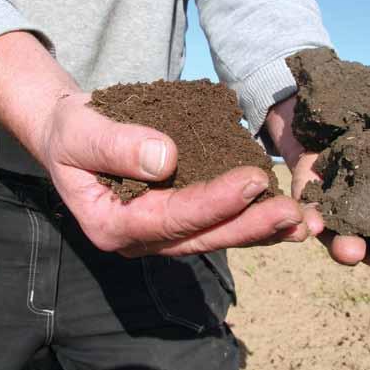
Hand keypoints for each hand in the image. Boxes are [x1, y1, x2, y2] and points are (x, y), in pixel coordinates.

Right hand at [39, 92, 313, 255]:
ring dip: (257, 229)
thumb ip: (116, 145)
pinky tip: (280, 212)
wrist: (70, 132)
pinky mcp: (175, 216)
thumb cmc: (70, 131)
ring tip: (300, 221)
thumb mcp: (80, 131)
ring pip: (213, 235)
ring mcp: (160, 231)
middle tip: (292, 213)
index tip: (251, 180)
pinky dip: (247, 217)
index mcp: (111, 225)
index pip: (170, 218)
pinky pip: (214, 221)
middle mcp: (140, 238)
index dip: (213, 202)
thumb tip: (165, 157)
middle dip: (248, 225)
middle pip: (200, 236)